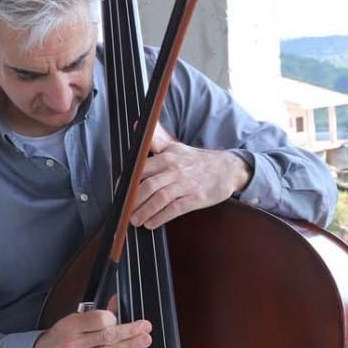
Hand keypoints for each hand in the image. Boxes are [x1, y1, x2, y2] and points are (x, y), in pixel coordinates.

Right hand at [32, 299, 151, 347]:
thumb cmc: (57, 339)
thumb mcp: (71, 322)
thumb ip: (94, 315)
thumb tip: (116, 303)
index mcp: (70, 326)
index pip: (97, 320)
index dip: (111, 318)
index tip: (117, 318)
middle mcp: (74, 344)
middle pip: (107, 336)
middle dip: (129, 331)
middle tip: (145, 327)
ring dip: (129, 345)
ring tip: (145, 340)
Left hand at [129, 125, 250, 229]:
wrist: (227, 168)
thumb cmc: (197, 160)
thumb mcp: (175, 147)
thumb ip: (155, 139)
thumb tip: (138, 124)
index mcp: (167, 157)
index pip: (142, 169)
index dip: (128, 183)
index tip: (120, 192)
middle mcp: (175, 170)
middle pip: (148, 186)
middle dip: (134, 201)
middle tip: (126, 211)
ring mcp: (186, 185)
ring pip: (160, 199)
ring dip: (145, 212)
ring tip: (136, 220)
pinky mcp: (195, 198)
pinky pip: (174, 210)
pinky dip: (161, 218)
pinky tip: (152, 223)